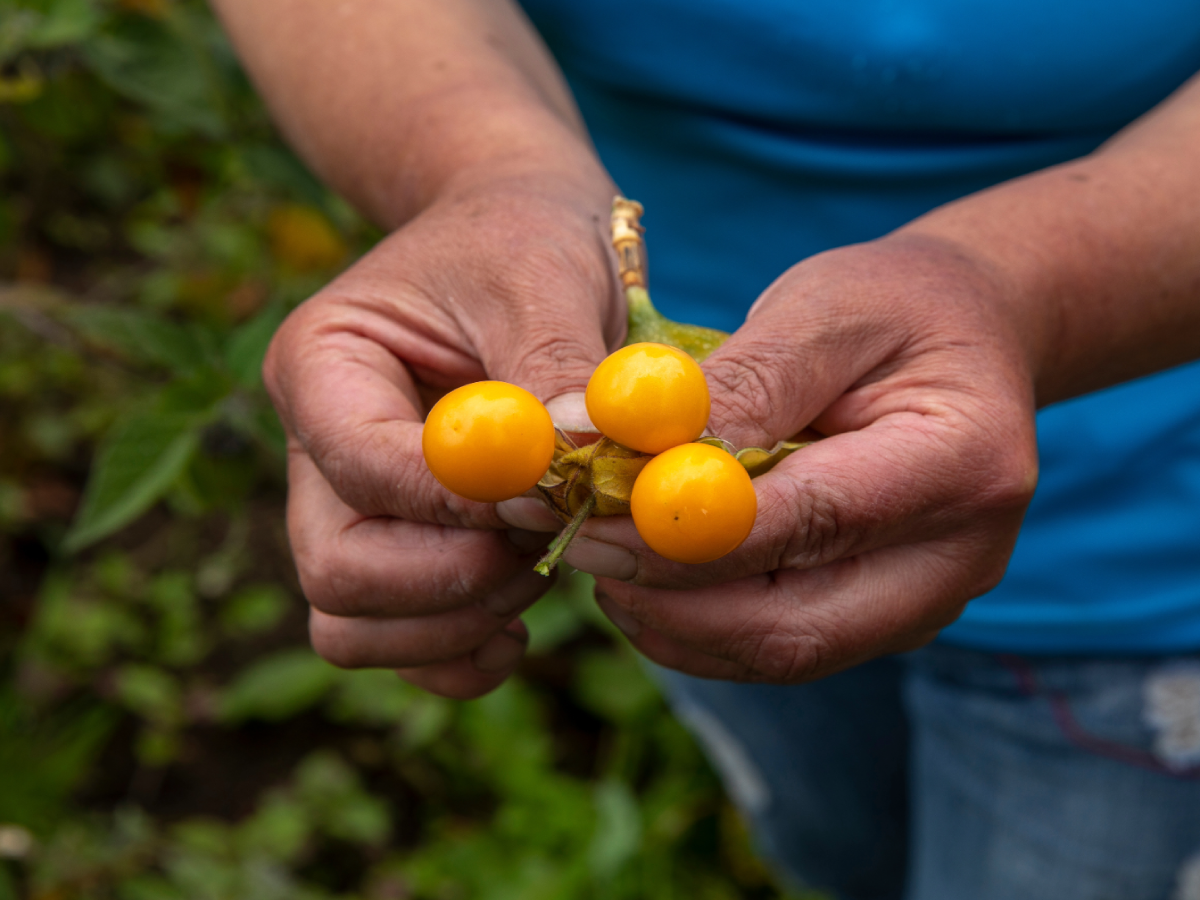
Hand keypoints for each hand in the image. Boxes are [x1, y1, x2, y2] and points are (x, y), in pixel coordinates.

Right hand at [265, 174, 620, 697]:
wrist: (521, 242)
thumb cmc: (522, 240)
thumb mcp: (544, 274)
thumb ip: (555, 367)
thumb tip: (576, 465)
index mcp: (322, 366)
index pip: (359, 468)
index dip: (456, 499)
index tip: (547, 493)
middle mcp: (319, 452)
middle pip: (338, 570)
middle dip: (456, 577)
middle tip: (548, 536)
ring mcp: (350, 512)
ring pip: (354, 626)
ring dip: (461, 620)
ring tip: (543, 561)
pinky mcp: (399, 554)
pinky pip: (401, 647)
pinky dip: (459, 656)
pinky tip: (523, 623)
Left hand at [565, 234, 1039, 681]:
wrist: (969, 339)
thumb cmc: (897, 307)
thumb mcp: (824, 309)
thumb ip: (742, 384)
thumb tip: (630, 452)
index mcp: (961, 464)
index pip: (806, 522)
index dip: (684, 531)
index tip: (585, 513)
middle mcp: (958, 559)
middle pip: (791, 625)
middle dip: (665, 596)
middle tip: (574, 548)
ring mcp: (924, 602)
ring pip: (776, 652)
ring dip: (670, 618)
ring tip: (596, 555)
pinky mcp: (883, 618)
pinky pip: (776, 647)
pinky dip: (697, 624)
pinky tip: (642, 577)